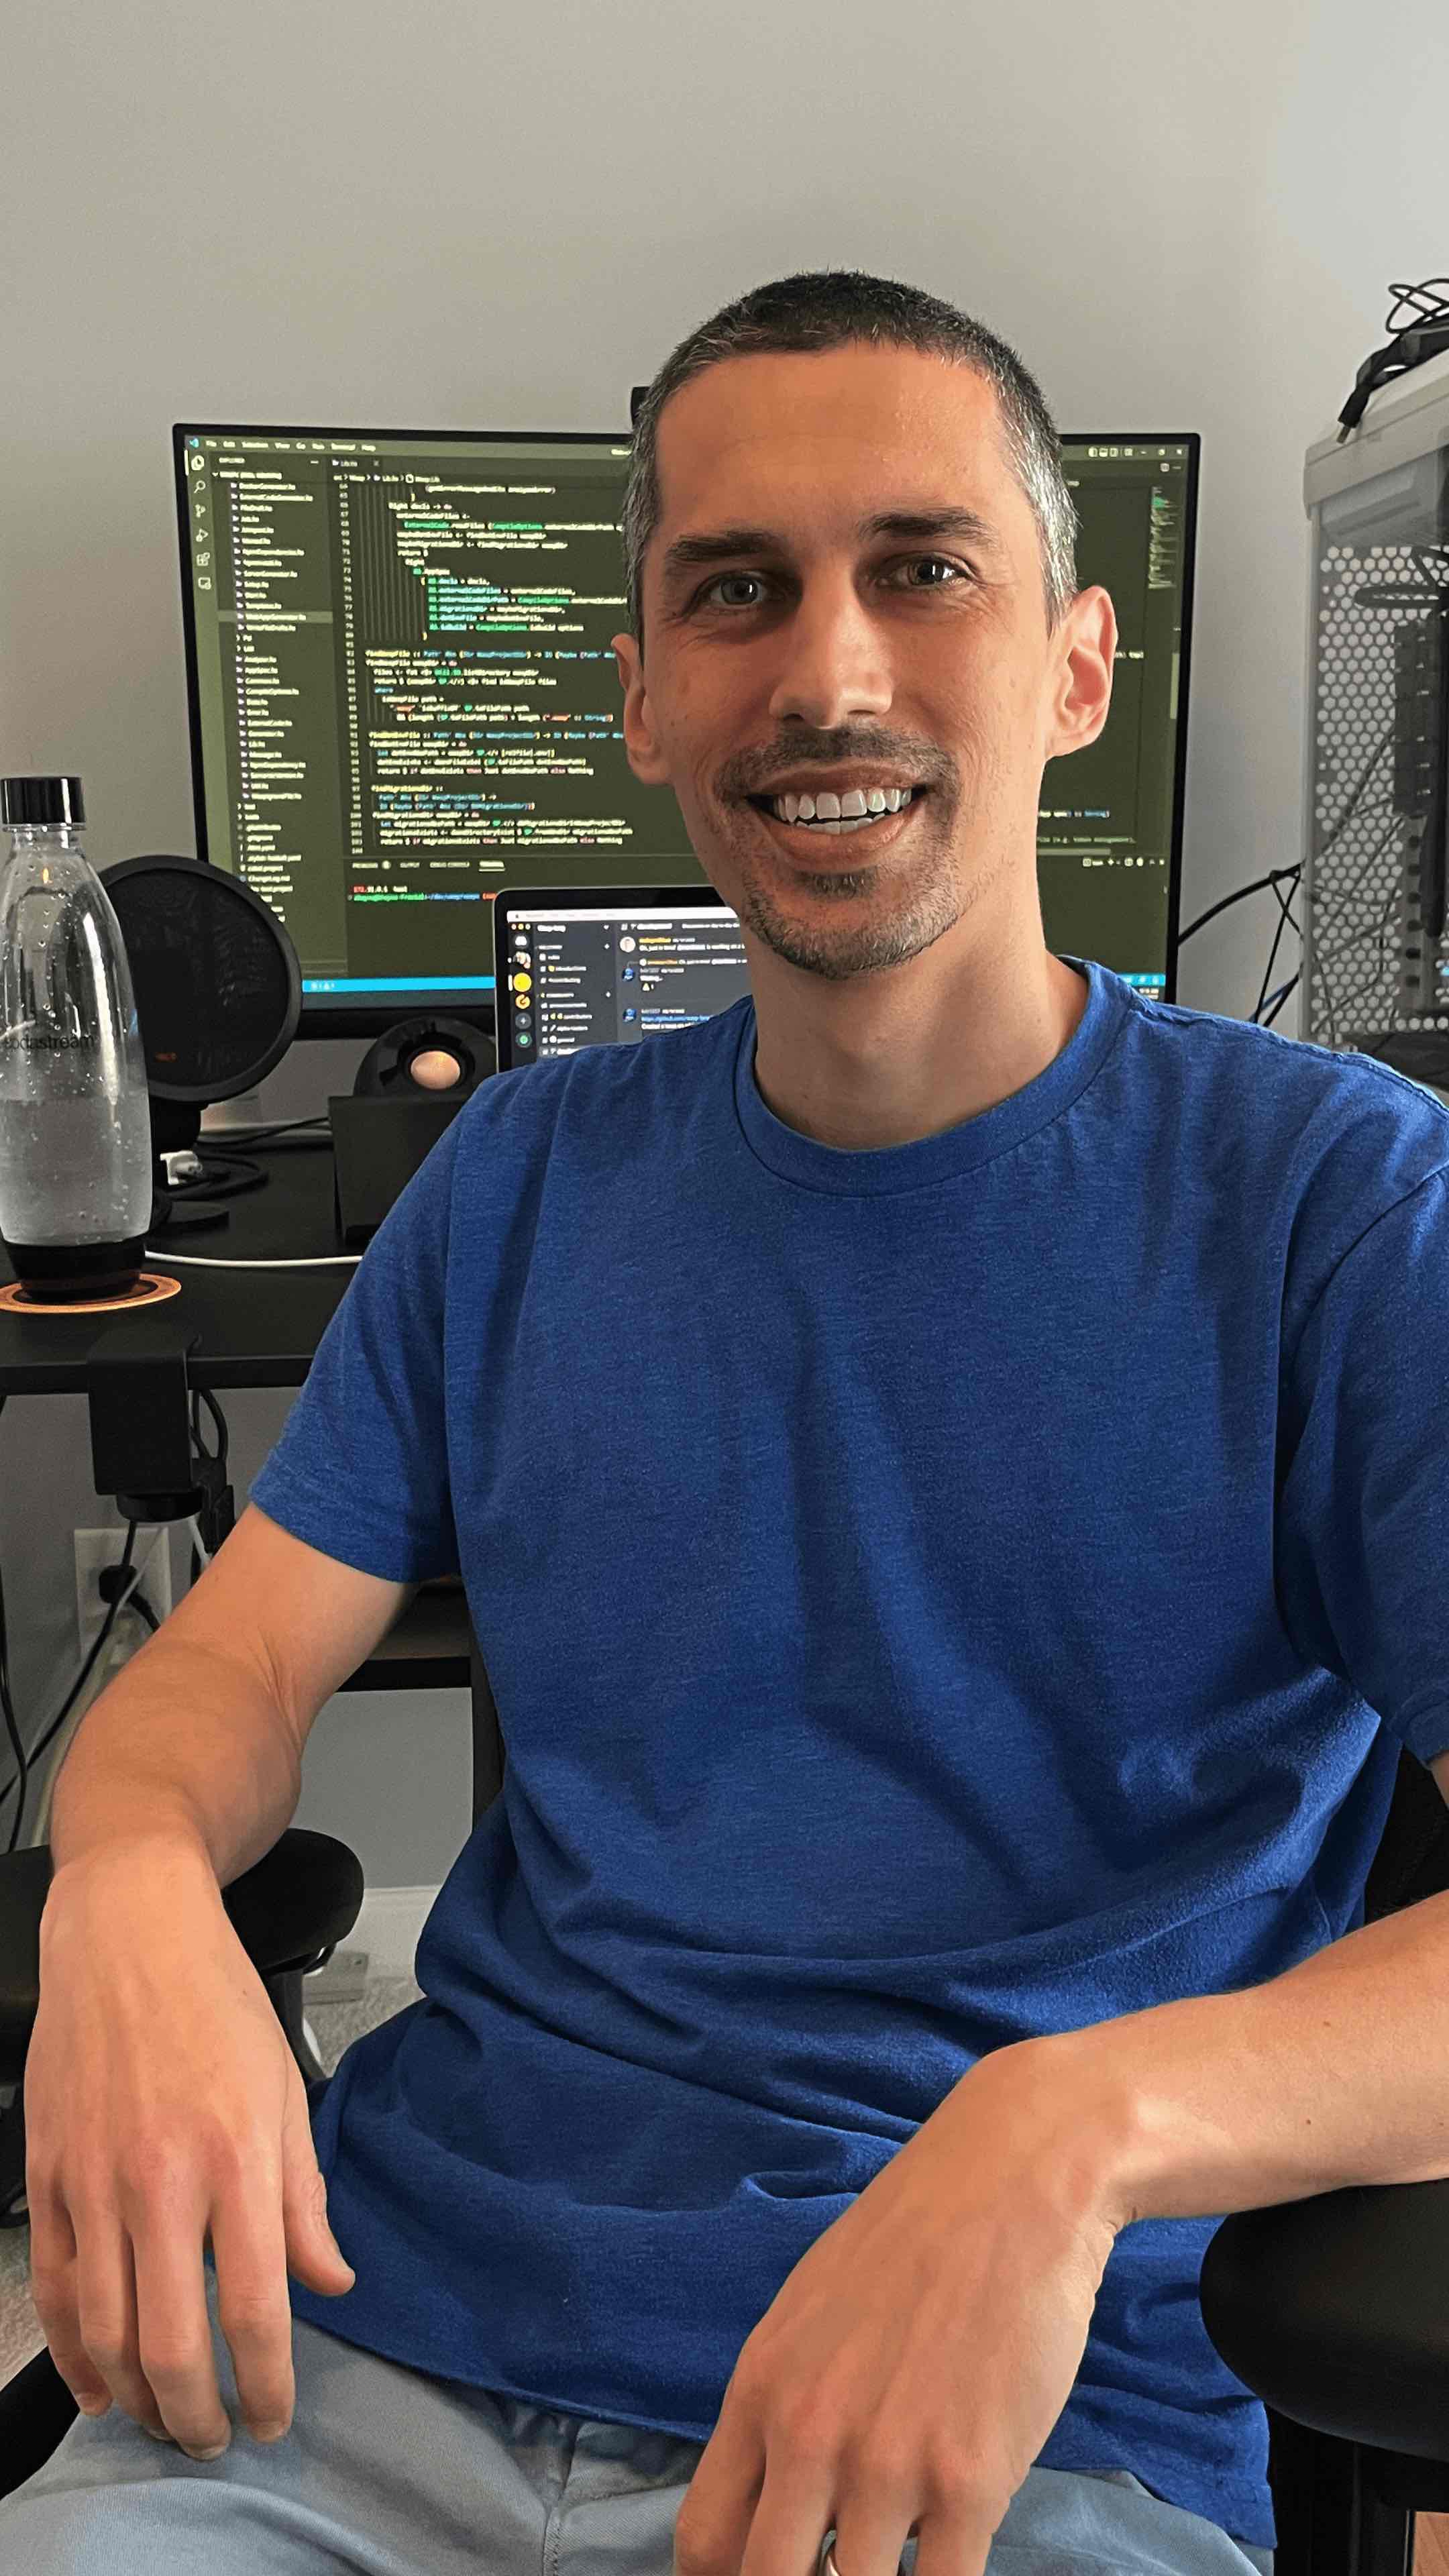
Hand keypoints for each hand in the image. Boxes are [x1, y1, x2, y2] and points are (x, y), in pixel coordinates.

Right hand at [26, 1838, 355, 2460]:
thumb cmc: (216, 2003)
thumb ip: (305, 2199)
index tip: (273, 2416)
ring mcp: (95, 2183)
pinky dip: (74, 2353)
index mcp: (236, 2158)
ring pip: (107, 2333)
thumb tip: (331, 2281)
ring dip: (138, 2397)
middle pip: (173, 2344)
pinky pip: (58, 2291)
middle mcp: (162, 2181)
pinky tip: (100, 2383)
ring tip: (167, 2418)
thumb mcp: (285, 2091)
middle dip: (199, 2414)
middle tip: (217, 2437)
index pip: (257, 2309)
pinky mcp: (49, 2177)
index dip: (267, 2383)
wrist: (129, 1935)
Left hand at [672, 2046, 1124, 2575]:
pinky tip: (955, 2560)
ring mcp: (888, 2465)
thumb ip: (785, 2405)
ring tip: (903, 2558)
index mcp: (761, 2391)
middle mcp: (809, 2437)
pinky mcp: (972, 2482)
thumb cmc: (914, 2239)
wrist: (1011, 2183)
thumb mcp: (809, 2313)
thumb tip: (776, 2497)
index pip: (705, 2541)